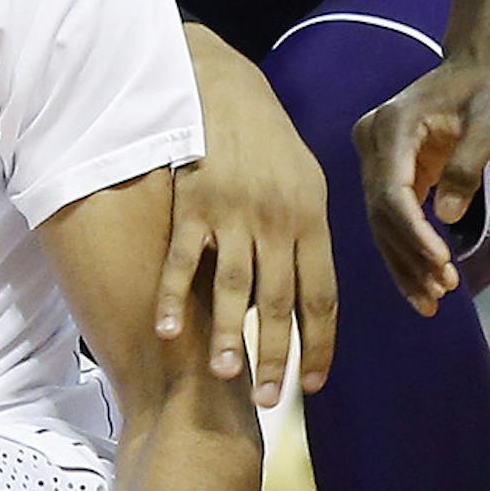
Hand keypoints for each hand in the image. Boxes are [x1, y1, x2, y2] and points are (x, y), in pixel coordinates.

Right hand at [159, 31, 336, 402]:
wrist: (225, 89)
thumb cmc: (269, 144)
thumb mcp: (306, 183)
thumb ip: (308, 238)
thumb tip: (309, 298)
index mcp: (311, 220)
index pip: (322, 296)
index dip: (319, 344)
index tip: (312, 385)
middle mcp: (277, 220)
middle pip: (280, 300)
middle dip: (274, 355)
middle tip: (267, 401)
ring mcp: (234, 213)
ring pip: (234, 286)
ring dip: (229, 335)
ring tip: (224, 376)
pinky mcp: (193, 203)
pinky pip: (183, 259)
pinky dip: (174, 297)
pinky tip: (167, 332)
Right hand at [356, 53, 489, 312]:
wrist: (485, 67)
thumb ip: (470, 164)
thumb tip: (446, 217)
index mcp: (393, 124)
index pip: (391, 191)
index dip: (413, 233)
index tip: (441, 265)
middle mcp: (375, 140)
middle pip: (381, 213)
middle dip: (409, 257)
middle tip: (439, 295)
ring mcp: (378, 156)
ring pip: (382, 222)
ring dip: (406, 263)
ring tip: (432, 301)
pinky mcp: (391, 171)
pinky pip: (393, 218)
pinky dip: (409, 250)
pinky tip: (426, 282)